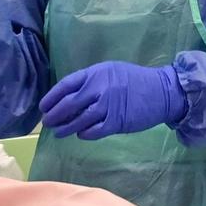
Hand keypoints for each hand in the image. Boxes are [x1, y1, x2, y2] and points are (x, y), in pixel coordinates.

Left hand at [39, 61, 188, 139]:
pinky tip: (80, 134)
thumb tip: (70, 96)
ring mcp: (107, 106)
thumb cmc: (134, 80)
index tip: (43, 106)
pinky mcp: (116, 122)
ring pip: (78, 120)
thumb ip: (91, 81)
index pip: (65, 85)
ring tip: (59, 132)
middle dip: (54, 115)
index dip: (51, 97)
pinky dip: (84, 134)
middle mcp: (98, 89)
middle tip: (47, 122)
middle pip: (68, 104)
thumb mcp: (110, 71)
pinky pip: (93, 131)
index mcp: (95, 73)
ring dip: (65, 127)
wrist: (162, 92)